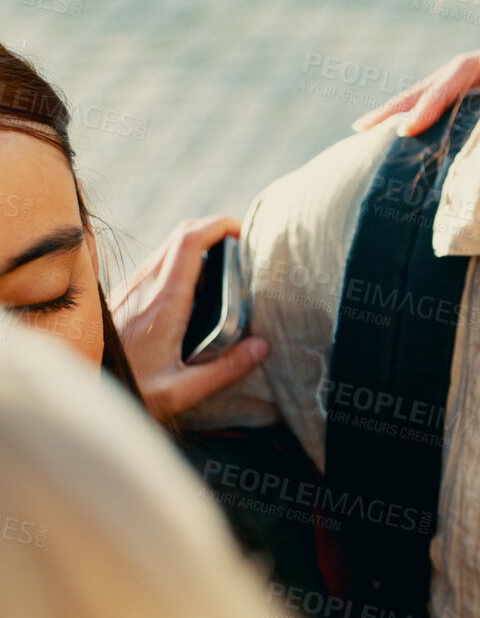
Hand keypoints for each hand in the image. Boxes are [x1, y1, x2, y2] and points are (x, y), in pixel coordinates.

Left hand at [112, 216, 268, 421]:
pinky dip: (182, 263)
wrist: (80, 391)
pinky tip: (195, 292)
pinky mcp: (124, 295)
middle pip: (181, 235)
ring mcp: (131, 288)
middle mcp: (145, 287)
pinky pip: (157, 264)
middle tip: (242, 250)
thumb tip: (262, 347)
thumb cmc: (128, 392)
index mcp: (164, 303)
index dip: (219, 225)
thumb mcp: (181, 392)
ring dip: (198, 247)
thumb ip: (224, 370)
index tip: (243, 233)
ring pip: (168, 247)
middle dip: (215, 230)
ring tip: (225, 271)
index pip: (190, 241)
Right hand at [352, 35, 479, 136]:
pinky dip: (420, 110)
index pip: (451, 81)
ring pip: (430, 90)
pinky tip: (400, 127)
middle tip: (363, 130)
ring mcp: (473, 74)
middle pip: (430, 84)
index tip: (406, 128)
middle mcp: (474, 65)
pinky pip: (443, 99)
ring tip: (364, 128)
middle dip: (397, 106)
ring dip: (399, 108)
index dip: (428, 104)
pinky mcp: (479, 86)